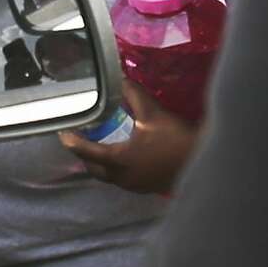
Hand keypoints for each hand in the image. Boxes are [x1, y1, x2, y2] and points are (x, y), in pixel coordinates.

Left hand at [59, 82, 197, 194]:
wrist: (204, 163)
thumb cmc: (175, 139)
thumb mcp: (153, 114)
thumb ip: (134, 95)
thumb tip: (120, 78)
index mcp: (118, 160)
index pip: (86, 151)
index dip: (72, 141)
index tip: (63, 133)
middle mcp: (122, 177)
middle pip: (94, 168)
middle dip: (85, 155)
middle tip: (82, 138)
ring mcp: (134, 185)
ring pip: (108, 176)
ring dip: (101, 163)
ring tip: (100, 145)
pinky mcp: (146, 188)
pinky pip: (123, 179)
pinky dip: (116, 168)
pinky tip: (125, 156)